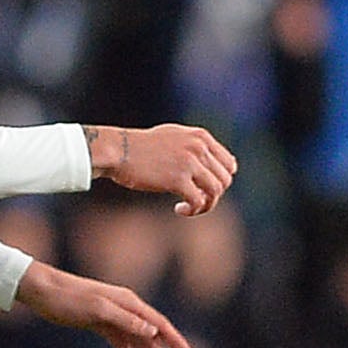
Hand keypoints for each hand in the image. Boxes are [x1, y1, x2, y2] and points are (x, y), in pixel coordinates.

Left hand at [15, 263, 191, 347]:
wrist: (40, 290)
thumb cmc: (67, 297)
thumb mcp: (97, 309)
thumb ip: (125, 319)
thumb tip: (152, 330)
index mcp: (127, 302)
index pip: (158, 324)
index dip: (175, 340)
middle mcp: (124, 308)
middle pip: (149, 336)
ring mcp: (112, 315)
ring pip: (135, 341)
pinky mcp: (99, 322)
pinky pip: (119, 341)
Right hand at [88, 123, 237, 214]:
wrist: (118, 151)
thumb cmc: (141, 146)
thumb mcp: (173, 137)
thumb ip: (195, 146)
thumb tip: (216, 163)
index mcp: (200, 136)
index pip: (229, 164)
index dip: (220, 180)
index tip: (203, 188)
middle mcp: (198, 147)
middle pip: (224, 180)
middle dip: (212, 195)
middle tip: (194, 200)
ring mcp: (189, 162)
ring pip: (216, 192)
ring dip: (205, 205)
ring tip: (187, 207)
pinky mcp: (177, 179)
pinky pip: (198, 201)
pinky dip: (192, 210)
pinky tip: (178, 209)